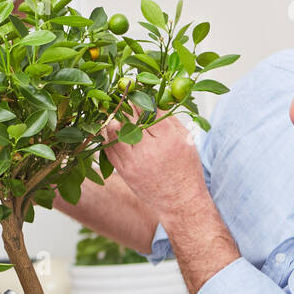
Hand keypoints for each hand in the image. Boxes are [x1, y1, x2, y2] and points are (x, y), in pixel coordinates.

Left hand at [103, 104, 206, 220]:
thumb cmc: (186, 169)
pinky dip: (107, 137)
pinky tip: (109, 129)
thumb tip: (156, 99)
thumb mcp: (186, 140)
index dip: (141, 99)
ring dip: (112, 119)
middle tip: (121, 97)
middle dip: (124, 106)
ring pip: (115, 134)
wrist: (179, 201)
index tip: (136, 91)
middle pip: (130, 120)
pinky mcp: (124, 172)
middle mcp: (150, 150)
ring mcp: (134, 162)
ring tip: (113, 111)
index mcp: (168, 140)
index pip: (149, 111)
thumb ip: (170, 119)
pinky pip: (110, 150)